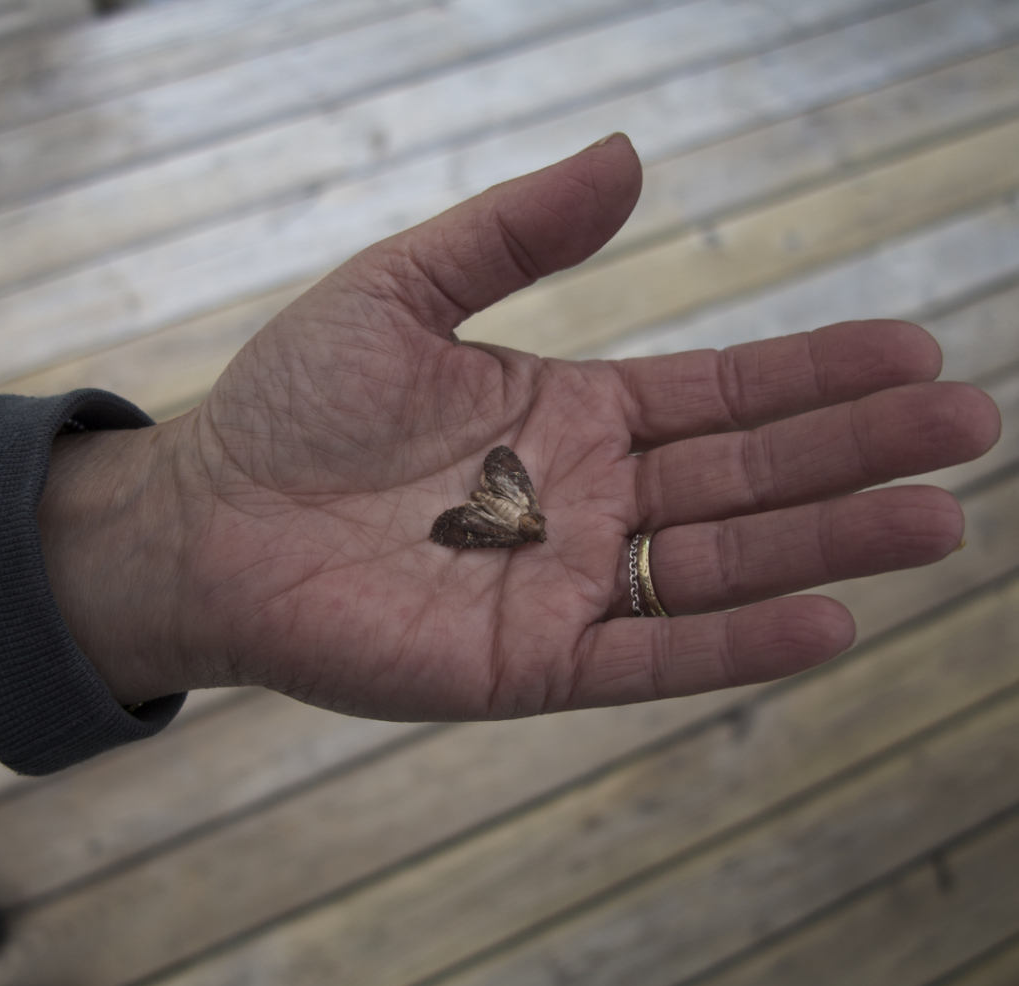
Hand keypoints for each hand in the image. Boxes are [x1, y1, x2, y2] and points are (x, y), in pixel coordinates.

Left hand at [39, 135, 1000, 715]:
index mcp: (572, 418)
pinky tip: (827, 621)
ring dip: (826, 546)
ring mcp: (565, 587)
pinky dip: (735, 644)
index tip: (911, 352)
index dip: (815, 376)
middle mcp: (588, 503)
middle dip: (854, 453)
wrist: (207, 521)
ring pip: (718, 566)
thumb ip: (515, 230)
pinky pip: (649, 655)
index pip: (720, 394)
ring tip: (932, 524)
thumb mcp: (403, 289)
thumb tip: (632, 156)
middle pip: (745, 477)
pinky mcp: (529, 665)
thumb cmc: (292, 408)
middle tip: (966, 426)